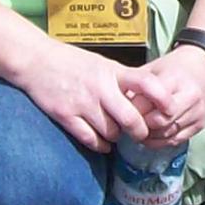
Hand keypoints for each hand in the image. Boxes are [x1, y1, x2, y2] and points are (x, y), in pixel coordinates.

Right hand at [22, 41, 151, 152]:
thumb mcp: (101, 63)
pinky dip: (99, 145)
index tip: (169, 110)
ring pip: (111, 132)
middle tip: (140, 135)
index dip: (162, 99)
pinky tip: (101, 142)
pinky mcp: (65, 115)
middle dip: (139, 132)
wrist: (35, 60)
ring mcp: (82, 103)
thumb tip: (146, 98)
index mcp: (112, 72)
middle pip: (131, 119)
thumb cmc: (70, 61)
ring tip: (114, 134)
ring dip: (115, 137)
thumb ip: (121, 80)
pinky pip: (90, 139)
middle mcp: (100, 88)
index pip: (146, 83)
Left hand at [122, 44, 204, 146]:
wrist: (202, 67)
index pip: (151, 101)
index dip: (135, 109)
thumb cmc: (173, 67)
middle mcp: (190, 96)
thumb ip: (137, 85)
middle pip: (160, 121)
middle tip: (130, 124)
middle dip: (142, 125)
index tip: (124, 111)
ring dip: (150, 136)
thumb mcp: (152, 68)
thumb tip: (116, 103)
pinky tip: (151, 136)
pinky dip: (161, 141)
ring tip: (139, 129)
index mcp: (176, 79)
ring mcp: (198, 112)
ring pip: (167, 133)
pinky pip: (176, 140)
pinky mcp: (200, 124)